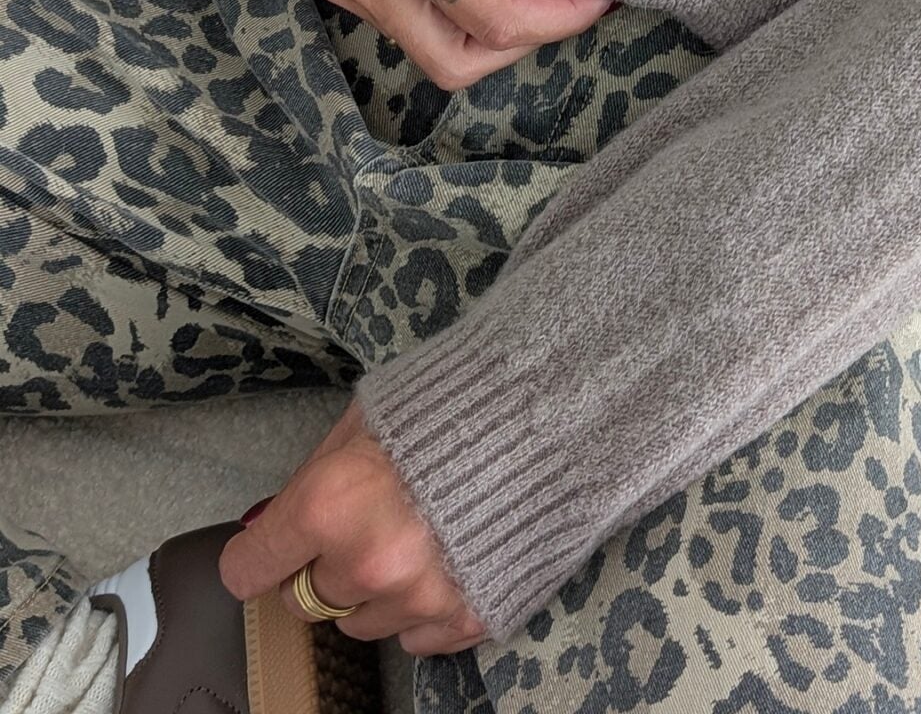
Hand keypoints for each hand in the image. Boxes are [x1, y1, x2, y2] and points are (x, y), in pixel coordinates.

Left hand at [218, 403, 485, 656]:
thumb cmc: (449, 403)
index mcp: (328, 503)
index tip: (267, 551)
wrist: (546, 416)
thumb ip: (314, 476)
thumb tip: (272, 524)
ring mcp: (416, 597)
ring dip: (372, 590)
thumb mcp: (364, 420)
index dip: (258, 555)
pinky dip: (419, 606)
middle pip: (304, 599)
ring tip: (412, 536)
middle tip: (362, 524)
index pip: (250, 569)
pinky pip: (412, 640)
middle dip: (323, 566)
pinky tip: (443, 559)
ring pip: (357, 623)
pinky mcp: (464, 617)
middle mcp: (366, 562)